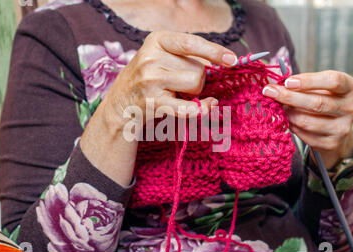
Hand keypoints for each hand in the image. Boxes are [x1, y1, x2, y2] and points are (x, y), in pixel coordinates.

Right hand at [100, 31, 237, 130]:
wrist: (120, 102)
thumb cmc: (150, 77)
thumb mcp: (162, 56)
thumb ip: (188, 55)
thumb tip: (224, 62)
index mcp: (157, 40)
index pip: (192, 42)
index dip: (215, 51)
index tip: (232, 60)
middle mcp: (151, 57)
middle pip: (198, 69)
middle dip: (197, 79)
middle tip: (179, 84)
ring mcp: (150, 80)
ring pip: (195, 85)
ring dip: (193, 93)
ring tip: (176, 93)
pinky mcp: (153, 102)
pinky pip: (187, 107)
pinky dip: (200, 109)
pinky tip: (207, 107)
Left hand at [262, 70, 352, 168]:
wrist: (335, 126)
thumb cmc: (323, 99)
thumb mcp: (318, 86)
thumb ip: (301, 84)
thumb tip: (275, 85)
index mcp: (349, 88)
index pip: (333, 81)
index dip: (309, 81)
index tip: (288, 81)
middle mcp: (350, 108)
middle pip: (317, 103)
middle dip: (289, 97)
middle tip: (270, 92)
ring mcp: (342, 128)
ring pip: (307, 121)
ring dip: (288, 114)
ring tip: (280, 107)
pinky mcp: (331, 143)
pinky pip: (304, 135)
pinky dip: (292, 126)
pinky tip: (288, 120)